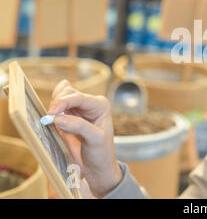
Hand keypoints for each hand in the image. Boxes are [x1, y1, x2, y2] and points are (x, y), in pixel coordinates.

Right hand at [48, 80, 121, 197]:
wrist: (96, 167)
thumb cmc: (101, 153)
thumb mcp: (95, 139)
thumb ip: (78, 126)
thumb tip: (57, 117)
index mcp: (100, 105)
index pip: (79, 97)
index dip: (63, 102)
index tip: (51, 113)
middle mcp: (90, 104)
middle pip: (67, 93)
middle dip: (57, 104)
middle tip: (50, 118)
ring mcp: (78, 109)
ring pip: (60, 97)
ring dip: (53, 106)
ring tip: (53, 120)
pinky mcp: (67, 117)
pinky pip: (55, 107)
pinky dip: (51, 110)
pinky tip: (51, 118)